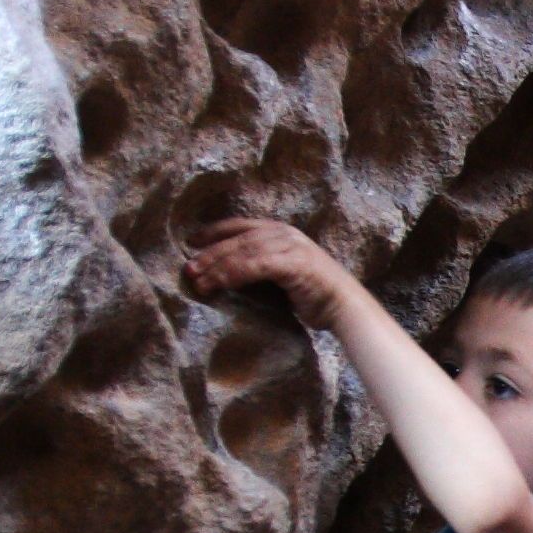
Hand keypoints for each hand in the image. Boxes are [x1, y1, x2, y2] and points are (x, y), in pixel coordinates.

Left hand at [184, 218, 357, 327]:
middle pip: (237, 239)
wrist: (345, 306)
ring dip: (217, 266)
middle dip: (210, 253)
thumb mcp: (283, 273)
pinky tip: (220, 283)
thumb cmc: (314, 295)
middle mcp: (284, 234)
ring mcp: (290, 246)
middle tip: (188, 268)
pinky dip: (235, 273)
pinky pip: (255, 265)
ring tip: (198, 280)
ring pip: (243, 251)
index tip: (191, 243)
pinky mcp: (293, 263)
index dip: (213, 232)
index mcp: (281, 232)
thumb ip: (261, 266)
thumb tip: (228, 273)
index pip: (240, 226)